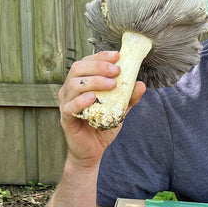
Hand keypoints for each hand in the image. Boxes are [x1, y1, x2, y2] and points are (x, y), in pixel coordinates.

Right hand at [58, 51, 145, 167]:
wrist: (93, 151)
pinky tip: (93, 98)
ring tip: (112, 84)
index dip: (101, 57)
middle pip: (78, 69)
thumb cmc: (102, 126)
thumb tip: (141, 84)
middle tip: (117, 71)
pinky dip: (81, 100)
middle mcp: (71, 90)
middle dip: (99, 66)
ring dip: (94, 81)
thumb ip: (129, 97)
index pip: (87, 63)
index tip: (117, 55)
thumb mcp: (120, 110)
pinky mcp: (66, 119)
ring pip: (73, 85)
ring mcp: (66, 104)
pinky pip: (69, 106)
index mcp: (82, 83)